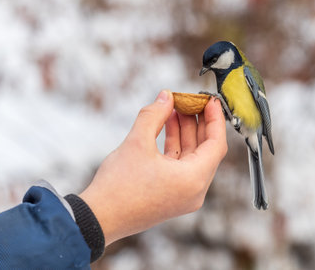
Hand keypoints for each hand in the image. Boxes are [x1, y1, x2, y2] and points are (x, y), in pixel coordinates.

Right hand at [79, 90, 227, 245]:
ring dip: (185, 132)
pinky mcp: (172, 196)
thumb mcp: (137, 142)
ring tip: (174, 109)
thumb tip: (166, 96)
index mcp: (194, 179)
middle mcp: (194, 190)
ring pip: (192, 156)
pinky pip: (181, 166)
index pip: (217, 143)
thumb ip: (154, 114)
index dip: (215, 119)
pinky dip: (176, 146)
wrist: (98, 219)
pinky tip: (166, 126)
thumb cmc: (118, 186)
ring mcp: (184, 195)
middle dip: (198, 122)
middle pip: (206, 149)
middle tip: (190, 101)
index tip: (209, 101)